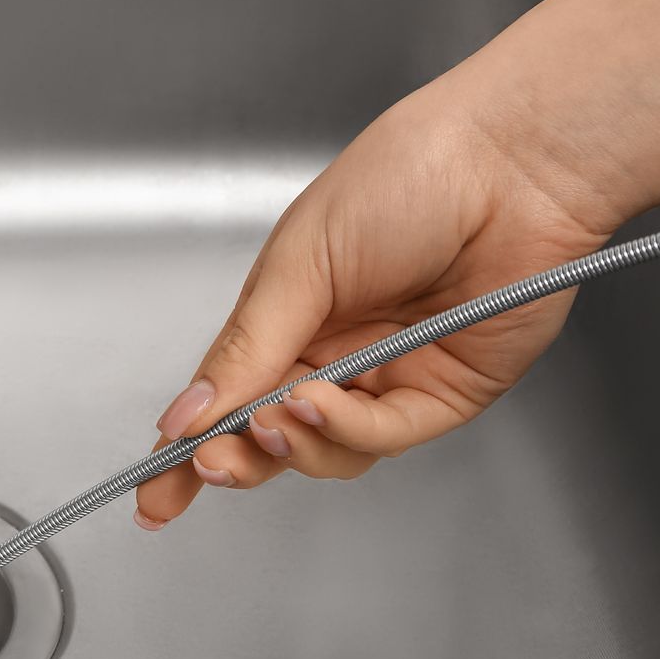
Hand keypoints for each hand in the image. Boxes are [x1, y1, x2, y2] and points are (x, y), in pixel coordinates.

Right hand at [133, 86, 617, 528]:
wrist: (506, 164)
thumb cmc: (405, 178)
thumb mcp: (297, 263)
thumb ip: (245, 348)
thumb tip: (183, 414)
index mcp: (289, 318)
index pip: (227, 398)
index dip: (188, 449)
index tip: (152, 494)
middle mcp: (337, 355)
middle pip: (272, 439)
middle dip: (234, 459)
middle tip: (208, 464)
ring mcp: (391, 378)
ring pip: (327, 451)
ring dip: (292, 443)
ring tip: (274, 414)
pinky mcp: (448, 393)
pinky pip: (386, 435)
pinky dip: (346, 428)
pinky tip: (320, 401)